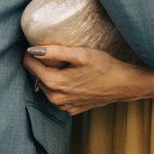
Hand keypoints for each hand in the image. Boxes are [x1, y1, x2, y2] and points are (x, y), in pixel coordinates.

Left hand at [23, 44, 153, 114]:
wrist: (123, 85)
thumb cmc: (104, 67)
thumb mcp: (81, 54)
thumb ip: (55, 52)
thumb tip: (32, 50)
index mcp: (56, 83)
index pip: (30, 66)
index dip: (30, 52)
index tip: (36, 43)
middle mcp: (56, 99)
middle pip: (36, 76)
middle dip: (39, 64)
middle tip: (51, 52)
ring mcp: (63, 106)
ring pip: (45, 87)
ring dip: (48, 75)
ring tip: (62, 64)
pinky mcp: (71, 109)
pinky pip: (56, 95)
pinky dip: (59, 86)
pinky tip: (71, 77)